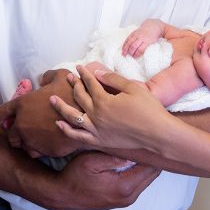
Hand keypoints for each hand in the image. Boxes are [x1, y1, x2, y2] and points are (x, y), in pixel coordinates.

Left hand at [0, 70, 78, 157]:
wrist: (88, 117)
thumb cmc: (73, 94)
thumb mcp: (61, 75)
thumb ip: (48, 76)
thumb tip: (43, 81)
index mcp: (22, 105)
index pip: (1, 113)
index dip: (3, 115)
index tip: (8, 117)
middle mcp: (23, 125)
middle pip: (10, 134)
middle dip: (15, 132)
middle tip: (23, 129)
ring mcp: (33, 140)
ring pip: (21, 146)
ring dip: (25, 143)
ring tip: (34, 138)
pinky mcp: (45, 151)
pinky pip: (35, 153)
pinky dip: (38, 150)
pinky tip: (45, 144)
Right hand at [42, 150, 159, 209]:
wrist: (62, 195)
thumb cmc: (74, 177)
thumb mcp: (91, 161)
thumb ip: (114, 157)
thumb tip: (133, 150)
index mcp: (124, 186)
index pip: (150, 168)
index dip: (152, 152)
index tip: (152, 139)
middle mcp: (129, 197)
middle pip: (152, 175)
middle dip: (152, 158)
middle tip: (151, 141)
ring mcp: (127, 200)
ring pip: (147, 179)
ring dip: (146, 165)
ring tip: (144, 149)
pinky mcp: (123, 200)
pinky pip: (139, 184)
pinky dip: (140, 172)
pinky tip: (135, 160)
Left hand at [50, 64, 172, 152]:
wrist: (157, 134)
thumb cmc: (149, 109)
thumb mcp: (133, 88)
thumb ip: (113, 79)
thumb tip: (97, 72)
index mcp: (104, 100)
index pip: (90, 83)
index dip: (84, 74)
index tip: (80, 67)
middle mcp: (96, 115)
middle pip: (80, 97)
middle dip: (74, 85)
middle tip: (69, 78)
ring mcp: (96, 130)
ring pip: (72, 117)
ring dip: (61, 107)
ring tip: (52, 99)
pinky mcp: (99, 141)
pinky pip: (78, 137)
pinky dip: (67, 130)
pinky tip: (59, 124)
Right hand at [122, 21, 162, 57]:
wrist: (152, 27)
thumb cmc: (152, 37)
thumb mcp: (152, 43)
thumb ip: (146, 49)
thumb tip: (139, 55)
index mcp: (147, 41)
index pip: (141, 49)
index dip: (136, 54)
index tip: (134, 57)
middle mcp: (141, 37)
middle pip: (134, 46)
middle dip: (130, 52)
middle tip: (127, 56)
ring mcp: (137, 34)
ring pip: (130, 42)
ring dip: (126, 48)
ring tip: (123, 54)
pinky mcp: (133, 32)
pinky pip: (128, 38)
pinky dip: (125, 44)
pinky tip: (123, 48)